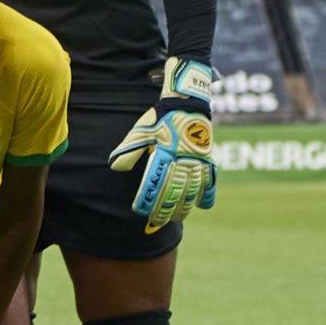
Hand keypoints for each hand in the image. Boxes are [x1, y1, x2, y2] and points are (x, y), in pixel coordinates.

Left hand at [109, 106, 216, 232]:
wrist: (188, 104)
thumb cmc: (161, 118)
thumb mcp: (141, 131)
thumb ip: (129, 150)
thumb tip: (114, 166)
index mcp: (164, 153)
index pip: (154, 182)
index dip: (147, 199)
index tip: (139, 210)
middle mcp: (183, 160)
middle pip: (174, 191)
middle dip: (164, 209)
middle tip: (156, 221)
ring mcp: (199, 161)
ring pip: (193, 190)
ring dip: (184, 206)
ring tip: (176, 218)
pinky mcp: (210, 160)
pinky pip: (211, 181)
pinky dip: (208, 194)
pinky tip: (203, 206)